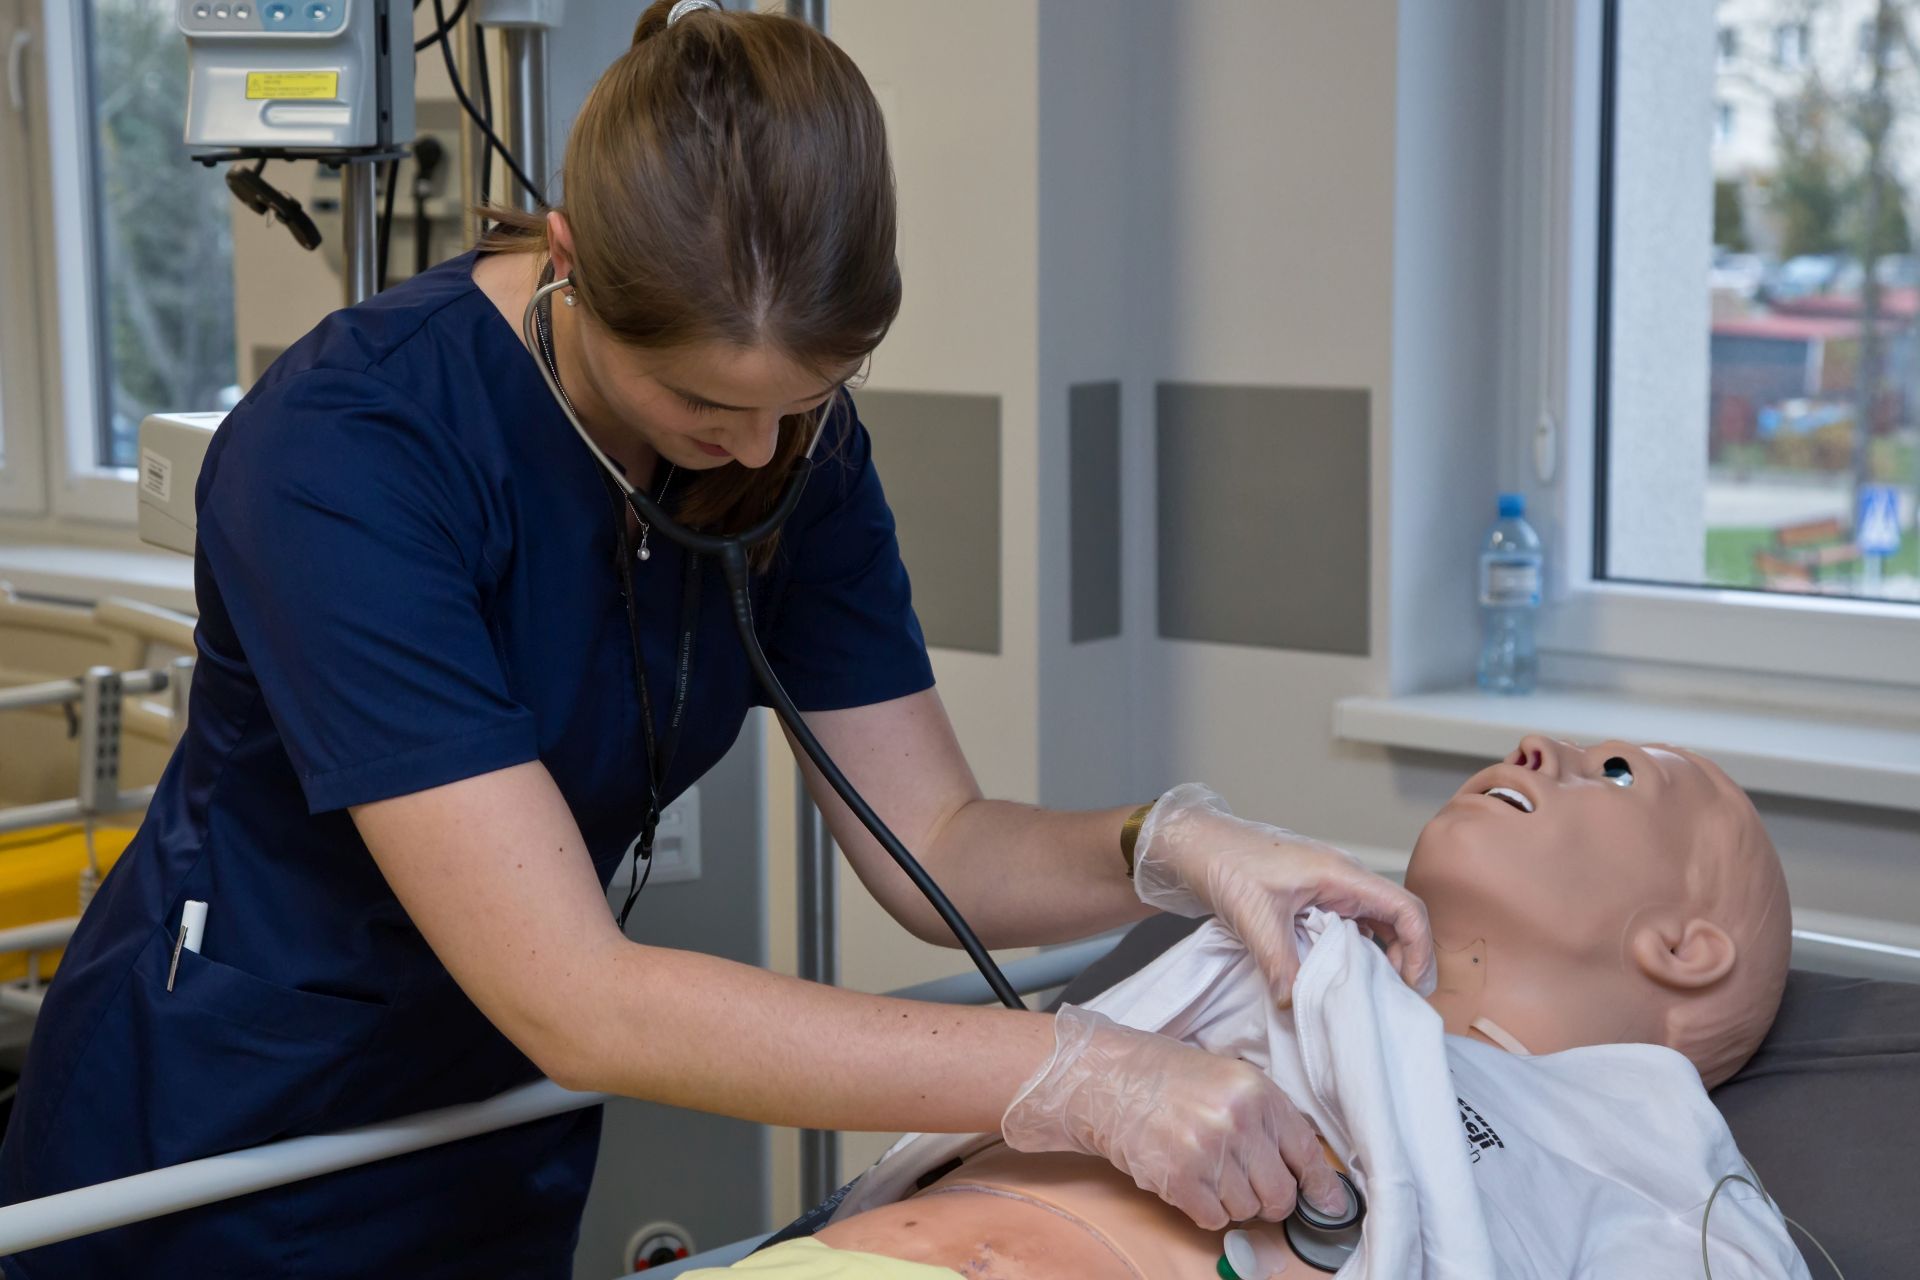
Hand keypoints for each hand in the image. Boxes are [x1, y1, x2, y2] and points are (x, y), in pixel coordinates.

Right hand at [1000, 1005, 1344, 1229]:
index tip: (1332, 1208)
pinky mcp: (1179, 1178)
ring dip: (1231, 1201)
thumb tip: (1306, 1171)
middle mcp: (1238, 1121)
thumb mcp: (1229, 1078)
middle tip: (1245, 1183)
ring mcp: (1208, 1151)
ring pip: (1247, 1210)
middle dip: (1268, 1198)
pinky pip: (1213, 1219)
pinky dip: (1204, 1210)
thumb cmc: (1168, 1078)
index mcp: (1257, 1092)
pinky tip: (1189, 1181)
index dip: (1322, 1188)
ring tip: (1206, 1169)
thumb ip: (1268, 1118)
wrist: (1107, 1080)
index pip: (1306, 1154)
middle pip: (1280, 1194)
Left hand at [1132, 783, 1434, 1006]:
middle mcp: (1344, 880)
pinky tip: (1338, 981)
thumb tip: (1296, 1005)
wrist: (1193, 845)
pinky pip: (1347, 929)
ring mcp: (1329, 890)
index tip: (1412, 986)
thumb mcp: (1254, 917)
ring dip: (1379, 960)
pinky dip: (1352, 955)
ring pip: (1374, 927)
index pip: (1406, 908)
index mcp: (1341, 874)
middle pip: (1398, 920)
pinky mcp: (1312, 901)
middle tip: (1395, 1001)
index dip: (1419, 948)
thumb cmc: (1226, 863)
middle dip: (1405, 960)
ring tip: (1370, 997)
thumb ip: (1279, 962)